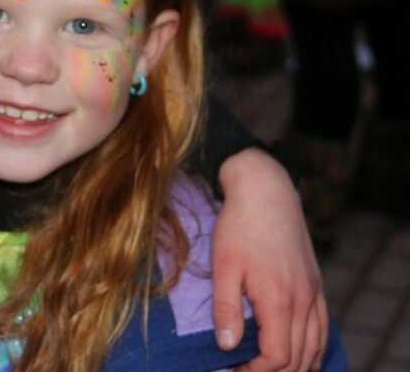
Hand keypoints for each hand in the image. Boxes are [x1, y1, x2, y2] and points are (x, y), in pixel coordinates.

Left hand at [212, 148, 326, 370]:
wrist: (266, 191)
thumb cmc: (239, 227)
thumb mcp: (223, 266)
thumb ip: (226, 309)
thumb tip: (226, 347)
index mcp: (279, 299)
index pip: (277, 356)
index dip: (256, 371)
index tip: (233, 369)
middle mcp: (303, 300)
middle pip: (298, 358)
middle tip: (245, 370)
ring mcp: (313, 292)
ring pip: (314, 346)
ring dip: (295, 365)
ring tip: (266, 368)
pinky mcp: (315, 284)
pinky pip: (322, 328)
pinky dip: (313, 348)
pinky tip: (299, 356)